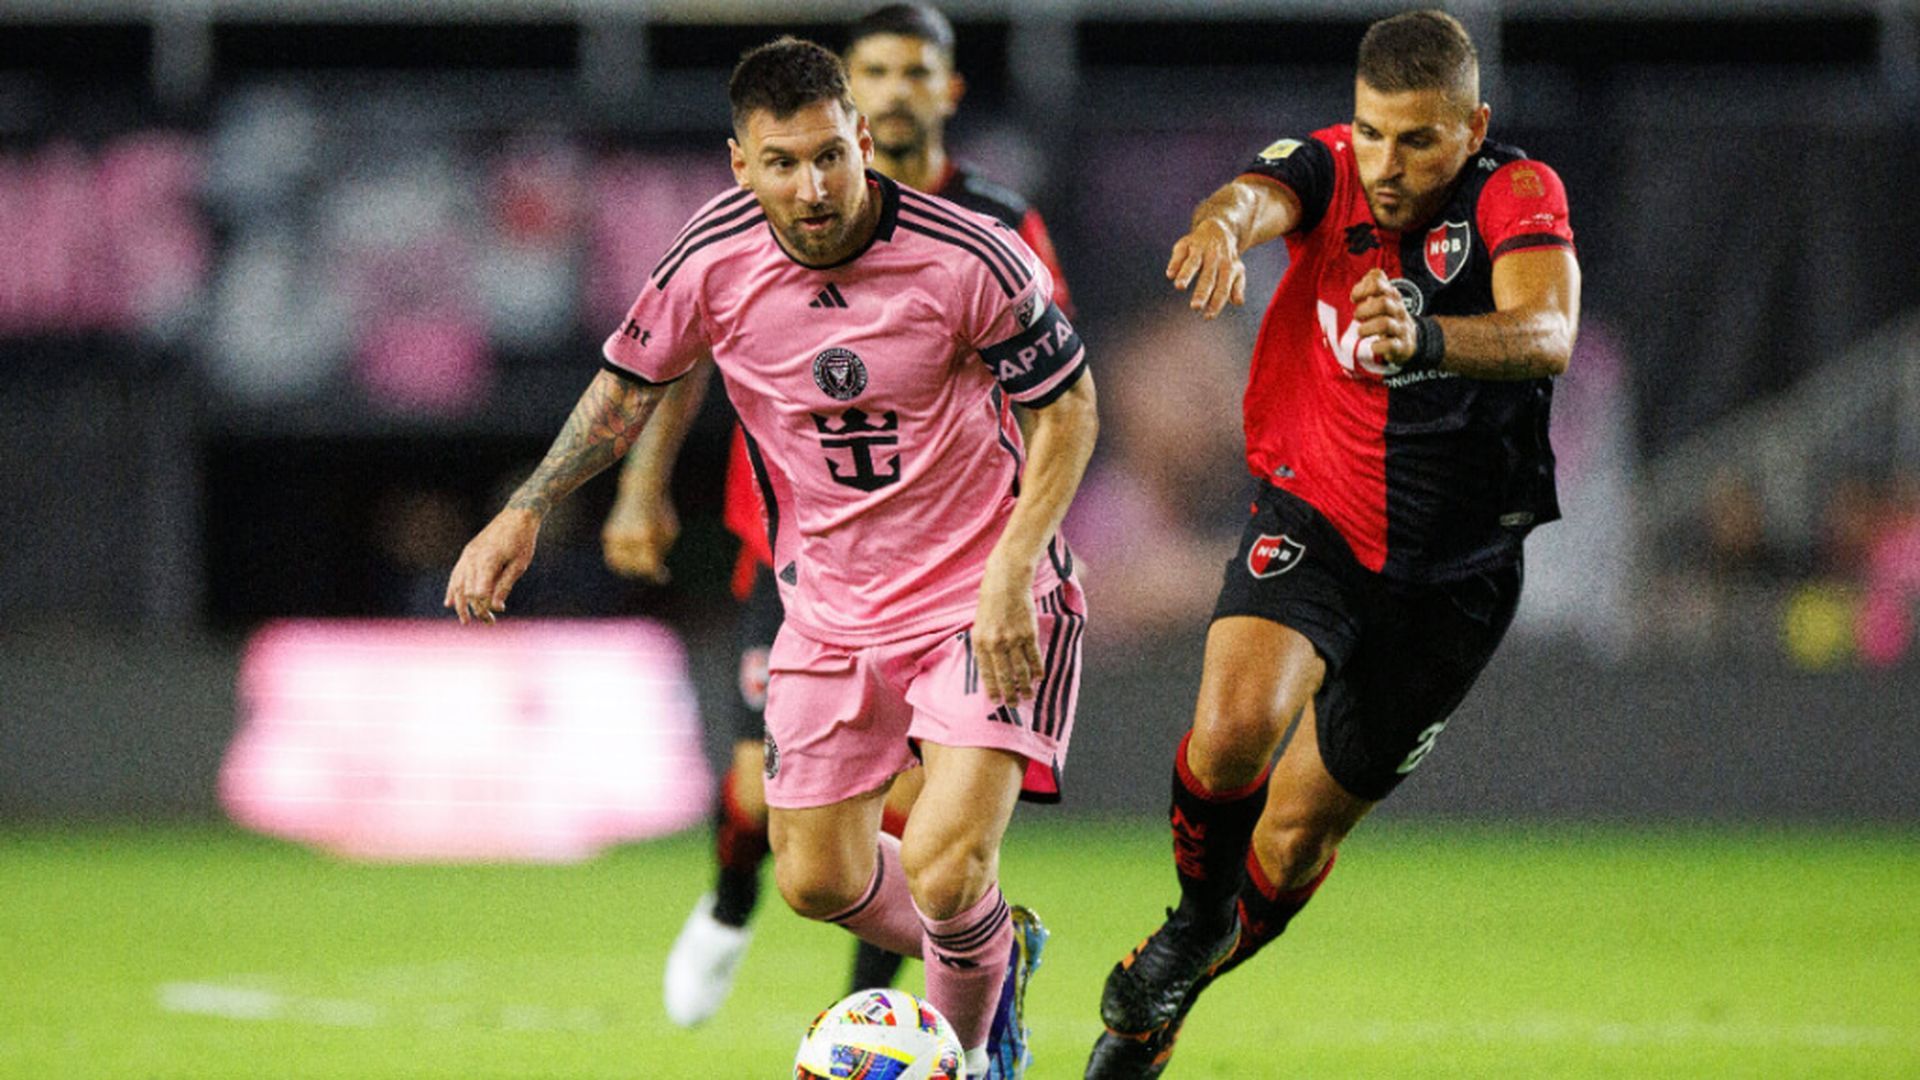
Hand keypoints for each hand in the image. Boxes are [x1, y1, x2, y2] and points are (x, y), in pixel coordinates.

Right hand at [443, 509, 540, 624]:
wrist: (518, 515)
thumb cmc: (522, 540)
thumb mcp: (519, 565)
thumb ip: (505, 586)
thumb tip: (496, 608)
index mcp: (487, 561)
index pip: (478, 593)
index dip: (483, 608)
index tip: (495, 616)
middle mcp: (473, 558)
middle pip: (468, 591)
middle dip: (476, 610)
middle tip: (489, 623)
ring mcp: (468, 554)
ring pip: (458, 584)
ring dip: (460, 604)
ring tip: (465, 621)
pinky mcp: (468, 552)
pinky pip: (456, 573)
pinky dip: (452, 589)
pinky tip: (448, 603)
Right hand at [601, 486, 678, 582]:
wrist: (642, 489)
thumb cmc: (661, 512)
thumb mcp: (670, 531)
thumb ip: (663, 552)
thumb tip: (655, 573)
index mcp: (646, 536)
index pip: (650, 566)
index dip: (658, 574)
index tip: (665, 577)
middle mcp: (628, 537)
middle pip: (636, 567)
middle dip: (645, 568)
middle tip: (653, 564)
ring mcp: (616, 535)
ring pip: (619, 565)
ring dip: (631, 566)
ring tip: (641, 558)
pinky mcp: (608, 534)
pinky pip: (613, 556)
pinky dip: (622, 558)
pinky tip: (633, 552)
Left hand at [970, 558, 1042, 707]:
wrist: (1006, 582)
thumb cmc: (991, 602)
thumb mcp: (979, 623)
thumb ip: (983, 645)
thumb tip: (988, 667)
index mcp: (980, 642)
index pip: (986, 672)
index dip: (991, 689)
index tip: (996, 701)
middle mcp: (995, 643)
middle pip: (1004, 675)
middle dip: (1010, 692)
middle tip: (1014, 704)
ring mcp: (1012, 639)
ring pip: (1020, 669)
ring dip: (1025, 685)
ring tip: (1028, 696)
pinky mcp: (1028, 633)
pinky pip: (1033, 656)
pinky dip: (1037, 669)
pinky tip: (1039, 677)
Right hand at [1166, 217, 1247, 318]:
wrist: (1219, 229)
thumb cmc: (1226, 259)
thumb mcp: (1236, 272)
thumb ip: (1236, 287)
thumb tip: (1238, 302)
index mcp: (1227, 268)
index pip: (1222, 287)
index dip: (1216, 302)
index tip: (1208, 316)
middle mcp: (1214, 258)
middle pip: (1208, 277)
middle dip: (1202, 292)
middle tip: (1195, 307)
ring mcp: (1200, 250)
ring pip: (1193, 263)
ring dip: (1186, 274)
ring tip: (1179, 287)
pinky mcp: (1186, 243)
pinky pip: (1180, 252)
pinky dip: (1175, 262)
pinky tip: (1170, 274)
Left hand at [1351, 269, 1416, 367]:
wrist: (1411, 340)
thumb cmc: (1389, 316)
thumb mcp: (1383, 297)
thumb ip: (1372, 284)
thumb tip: (1361, 284)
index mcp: (1392, 296)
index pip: (1377, 283)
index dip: (1362, 289)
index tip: (1354, 299)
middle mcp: (1398, 310)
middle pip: (1383, 303)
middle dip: (1364, 310)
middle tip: (1357, 317)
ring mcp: (1401, 328)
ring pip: (1384, 324)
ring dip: (1367, 328)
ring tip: (1361, 332)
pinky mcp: (1401, 346)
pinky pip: (1390, 345)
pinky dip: (1378, 347)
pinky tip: (1373, 347)